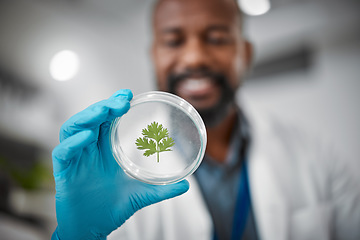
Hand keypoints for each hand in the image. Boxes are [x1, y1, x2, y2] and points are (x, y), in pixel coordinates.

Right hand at [51, 89, 188, 239]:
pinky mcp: (64, 172)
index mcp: (104, 151)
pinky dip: (73, 143)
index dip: (114, 106)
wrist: (93, 227)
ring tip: (104, 111)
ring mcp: (75, 160)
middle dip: (104, 107)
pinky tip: (87, 137)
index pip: (106, 121)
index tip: (128, 96)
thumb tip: (186, 185)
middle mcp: (88, 150)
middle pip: (90, 120)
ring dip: (87, 117)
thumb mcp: (139, 194)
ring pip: (72, 129)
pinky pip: (62, 153)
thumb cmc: (110, 207)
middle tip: (121, 100)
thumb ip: (161, 189)